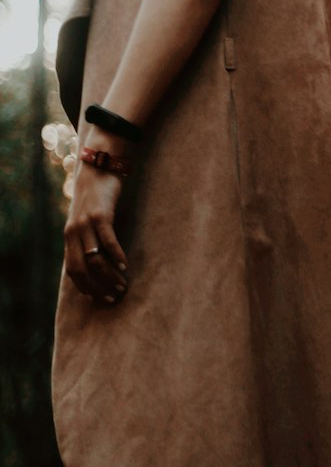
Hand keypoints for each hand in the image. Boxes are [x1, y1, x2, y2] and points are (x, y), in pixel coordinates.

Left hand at [63, 150, 129, 304]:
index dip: (86, 288)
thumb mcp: (86, 219)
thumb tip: (99, 260)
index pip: (74, 271)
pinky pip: (108, 241)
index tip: (100, 298)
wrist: (98, 167)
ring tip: (123, 284)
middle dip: (98, 287)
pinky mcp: (100, 215)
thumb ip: (88, 238)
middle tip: (114, 296)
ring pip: (95, 259)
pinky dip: (116, 256)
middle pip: (83, 270)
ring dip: (109, 276)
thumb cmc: (96, 196)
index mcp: (70, 237)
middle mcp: (74, 233)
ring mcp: (86, 224)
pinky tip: (125, 265)